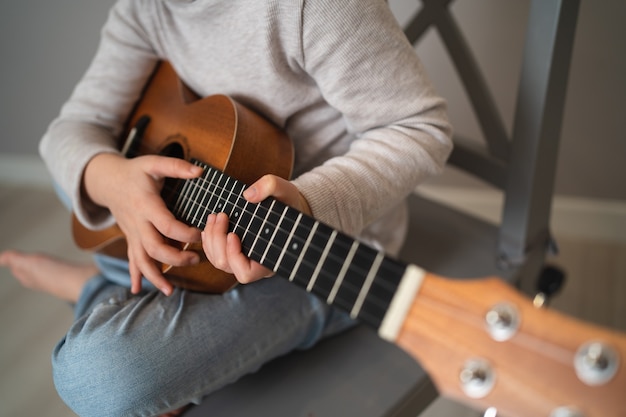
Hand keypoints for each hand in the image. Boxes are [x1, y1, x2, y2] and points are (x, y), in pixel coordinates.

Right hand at [83, 153, 202, 294]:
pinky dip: (135, 275)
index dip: (184, 233)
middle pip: (154, 248)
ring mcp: (132, 233)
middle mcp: (138, 223)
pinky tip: (137, 290)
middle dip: (175, 258)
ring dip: (154, 276)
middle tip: (196, 260)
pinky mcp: (131, 238)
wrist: (107, 180)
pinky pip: (131, 260)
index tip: (201, 234)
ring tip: (170, 291)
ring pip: (140, 260)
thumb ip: (176, 167)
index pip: (166, 225)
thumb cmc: (135, 171)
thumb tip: (200, 172)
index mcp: (146, 205)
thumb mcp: (154, 163)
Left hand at [201, 174, 310, 283]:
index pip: (246, 273)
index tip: (233, 234)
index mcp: (269, 258)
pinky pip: (215, 255)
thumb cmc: (289, 204)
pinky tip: (210, 226)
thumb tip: (248, 195)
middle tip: (220, 216)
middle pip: (226, 264)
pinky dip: (208, 241)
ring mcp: (244, 259)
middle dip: (217, 240)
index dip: (234, 257)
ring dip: (211, 239)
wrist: (288, 206)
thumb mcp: (285, 191)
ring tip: (214, 217)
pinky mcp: (235, 252)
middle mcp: (255, 264)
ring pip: (217, 260)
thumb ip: (270, 186)